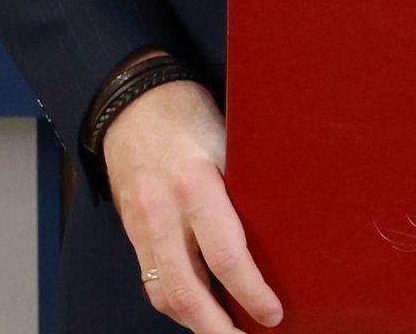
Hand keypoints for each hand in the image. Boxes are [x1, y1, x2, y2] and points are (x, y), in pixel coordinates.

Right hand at [103, 80, 281, 331]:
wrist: (132, 103)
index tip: (273, 314)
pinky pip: (151, 280)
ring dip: (194, 322)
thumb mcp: (230, 139)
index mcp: (195, 184)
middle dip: (216, 328)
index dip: (251, 292)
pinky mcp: (131, 232)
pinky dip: (175, 302)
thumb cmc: (190, 116)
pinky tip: (198, 311)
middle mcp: (163, 212)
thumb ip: (247, 183)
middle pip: (186, 290)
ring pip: (163, 293)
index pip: (226, 254)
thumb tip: (284, 223)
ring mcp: (142, 225)